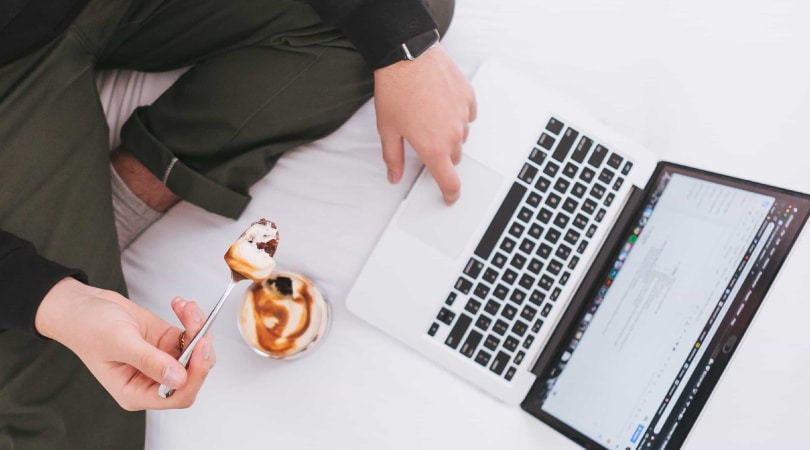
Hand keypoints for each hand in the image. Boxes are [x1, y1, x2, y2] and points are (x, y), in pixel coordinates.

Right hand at [35, 277, 214, 409]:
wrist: (83, 306)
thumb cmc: (88, 327)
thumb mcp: (119, 342)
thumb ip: (149, 361)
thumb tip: (177, 378)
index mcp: (136, 392)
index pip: (178, 395)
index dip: (195, 375)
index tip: (200, 347)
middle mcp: (151, 380)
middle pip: (193, 374)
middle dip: (200, 347)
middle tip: (197, 322)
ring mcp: (162, 360)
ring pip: (195, 352)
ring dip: (197, 327)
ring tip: (186, 307)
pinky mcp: (167, 342)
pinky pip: (190, 335)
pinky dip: (191, 319)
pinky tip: (179, 305)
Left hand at [374, 43, 476, 203]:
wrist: (407, 56)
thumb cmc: (396, 90)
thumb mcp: (388, 129)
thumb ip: (393, 158)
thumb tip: (394, 175)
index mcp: (433, 148)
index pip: (449, 182)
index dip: (450, 194)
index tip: (449, 197)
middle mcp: (453, 135)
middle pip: (454, 157)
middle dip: (441, 154)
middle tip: (424, 139)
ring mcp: (464, 116)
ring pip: (461, 135)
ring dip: (449, 132)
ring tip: (428, 115)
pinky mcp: (468, 98)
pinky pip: (467, 114)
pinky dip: (456, 113)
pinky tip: (440, 103)